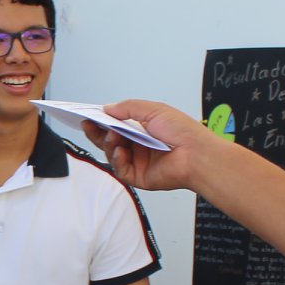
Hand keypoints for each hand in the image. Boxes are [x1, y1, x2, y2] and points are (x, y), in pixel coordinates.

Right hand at [89, 100, 216, 193]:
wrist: (196, 154)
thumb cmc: (183, 132)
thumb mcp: (153, 110)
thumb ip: (128, 108)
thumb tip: (107, 108)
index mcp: (142, 129)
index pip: (116, 125)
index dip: (102, 121)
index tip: (89, 115)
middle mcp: (139, 145)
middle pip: (110, 140)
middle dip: (98, 132)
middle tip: (88, 124)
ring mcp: (138, 161)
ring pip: (112, 154)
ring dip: (109, 144)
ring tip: (113, 136)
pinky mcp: (139, 176)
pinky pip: (120, 169)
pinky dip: (117, 160)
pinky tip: (121, 152)